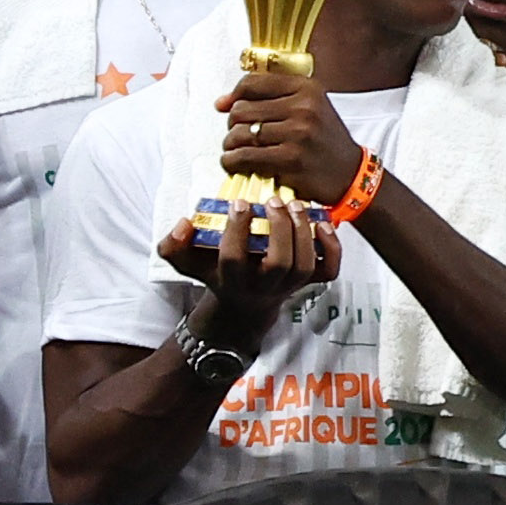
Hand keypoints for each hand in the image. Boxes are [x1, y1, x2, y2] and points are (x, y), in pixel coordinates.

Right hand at [155, 198, 339, 347]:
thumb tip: (184, 223)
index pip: (234, 258)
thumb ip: (173, 245)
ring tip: (296, 204)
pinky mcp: (309, 282)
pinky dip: (332, 248)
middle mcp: (263, 285)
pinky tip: (323, 223)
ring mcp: (289, 285)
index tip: (239, 204)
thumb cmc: (216, 271)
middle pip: (278, 264)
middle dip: (279, 230)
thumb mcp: (188, 262)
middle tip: (274, 200)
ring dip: (303, 234)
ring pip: (304, 266)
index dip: (237, 230)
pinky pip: (329, 271)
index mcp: (232, 279)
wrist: (245, 304)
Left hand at [214, 70, 364, 207]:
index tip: (226, 106)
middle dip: (232, 125)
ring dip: (230, 145)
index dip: (233, 96)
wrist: (350, 175)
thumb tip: (221, 103)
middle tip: (238, 136)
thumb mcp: (309, 108)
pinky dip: (232, 162)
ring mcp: (298, 133)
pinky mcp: (291, 160)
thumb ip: (270, 100)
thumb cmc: (324, 142)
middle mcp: (303, 107)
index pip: (253, 83)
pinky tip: (235, 164)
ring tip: (236, 151)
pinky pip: (245, 156)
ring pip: (240, 134)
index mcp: (306, 88)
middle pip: (242, 109)